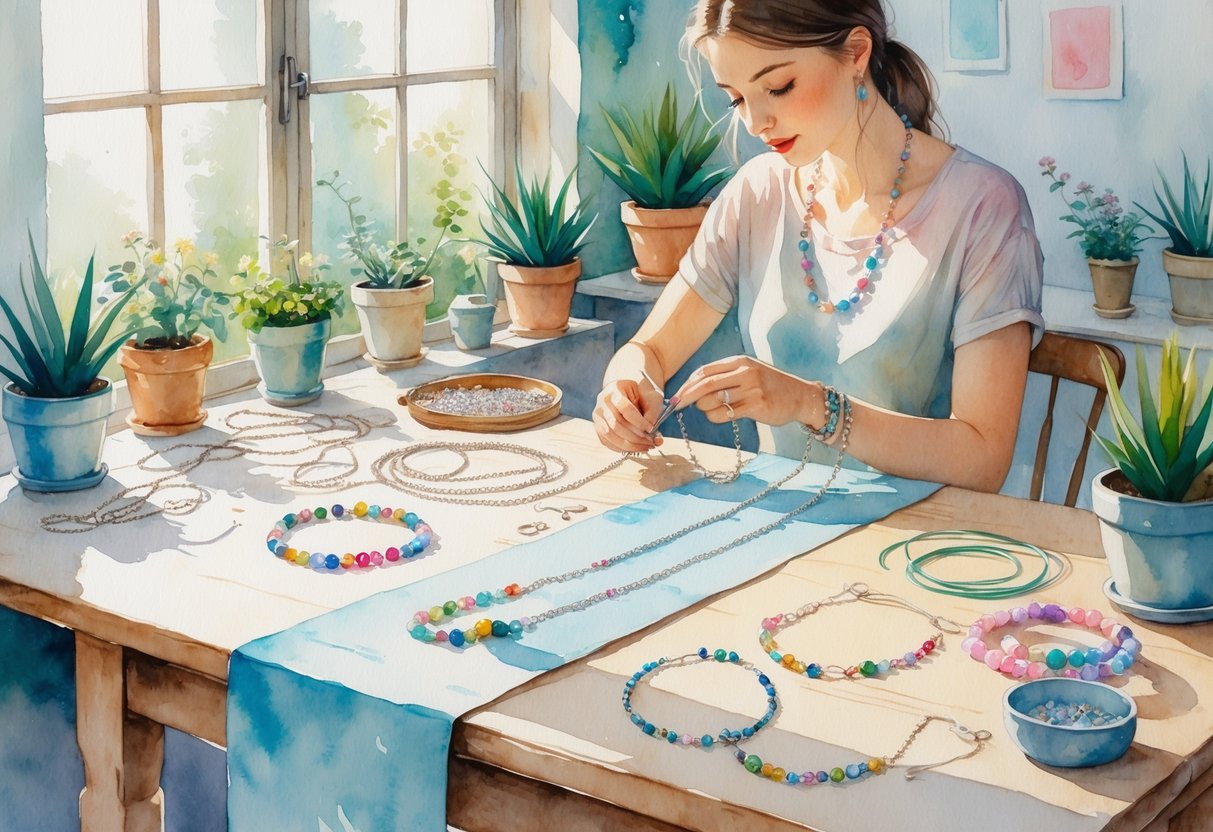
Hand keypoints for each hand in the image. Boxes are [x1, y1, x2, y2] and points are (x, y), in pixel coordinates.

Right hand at [593, 378, 665, 452]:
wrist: (630, 394)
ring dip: (628, 445)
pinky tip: (636, 448)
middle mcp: (603, 400)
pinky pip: (606, 441)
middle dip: (635, 437)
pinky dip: (621, 448)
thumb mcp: (651, 397)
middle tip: (650, 442)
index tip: (651, 428)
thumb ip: (652, 413)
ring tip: (645, 447)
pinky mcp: (597, 426)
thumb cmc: (643, 395)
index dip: (638, 421)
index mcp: (616, 388)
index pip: (625, 408)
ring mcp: (598, 414)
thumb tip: (650, 432)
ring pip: (609, 435)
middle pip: (615, 424)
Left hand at [673, 355, 814, 425]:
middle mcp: (745, 372)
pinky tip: (721, 416)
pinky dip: (716, 417)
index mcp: (740, 361)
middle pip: (705, 384)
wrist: (801, 396)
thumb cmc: (771, 387)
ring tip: (712, 410)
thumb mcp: (749, 372)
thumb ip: (726, 376)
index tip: (677, 394)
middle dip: (686, 396)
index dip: (687, 383)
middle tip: (675, 406)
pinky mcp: (757, 406)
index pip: (705, 371)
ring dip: (704, 408)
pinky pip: (725, 414)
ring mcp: (751, 389)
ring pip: (713, 400)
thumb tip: (694, 388)